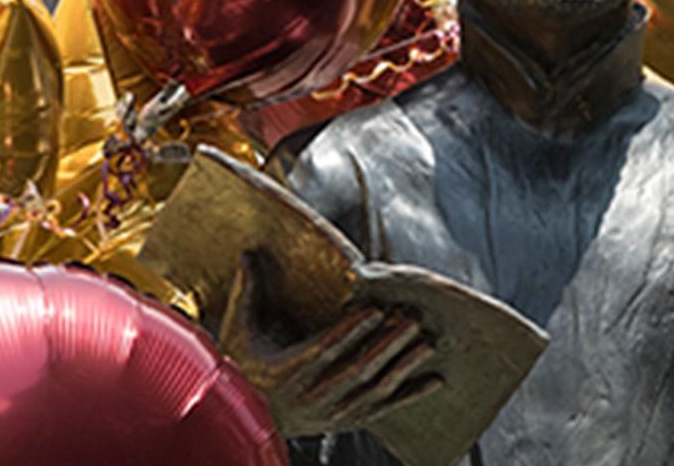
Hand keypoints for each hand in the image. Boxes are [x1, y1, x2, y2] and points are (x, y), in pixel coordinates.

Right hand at [247, 305, 442, 436]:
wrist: (247, 418)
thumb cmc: (243, 367)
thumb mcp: (239, 329)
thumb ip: (248, 291)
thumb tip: (248, 251)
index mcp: (287, 371)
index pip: (324, 349)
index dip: (351, 329)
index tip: (374, 308)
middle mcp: (312, 396)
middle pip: (356, 369)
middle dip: (386, 343)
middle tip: (411, 319)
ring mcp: (332, 413)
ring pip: (374, 390)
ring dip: (403, 366)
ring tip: (426, 342)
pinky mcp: (347, 421)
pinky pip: (384, 409)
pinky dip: (410, 395)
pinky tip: (434, 380)